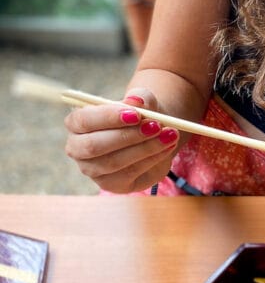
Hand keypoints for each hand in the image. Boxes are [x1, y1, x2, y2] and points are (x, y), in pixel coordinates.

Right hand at [64, 88, 179, 193]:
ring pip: (113, 162)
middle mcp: (78, 148)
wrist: (153, 134)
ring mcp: (92, 169)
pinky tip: (167, 148)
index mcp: (77, 123)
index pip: (82, 120)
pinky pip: (129, 173)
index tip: (136, 114)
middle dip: (127, 136)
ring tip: (169, 135)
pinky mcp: (111, 184)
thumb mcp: (142, 101)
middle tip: (156, 126)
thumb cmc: (140, 114)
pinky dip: (152, 159)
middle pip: (93, 146)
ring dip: (145, 148)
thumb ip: (140, 98)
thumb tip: (135, 101)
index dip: (107, 117)